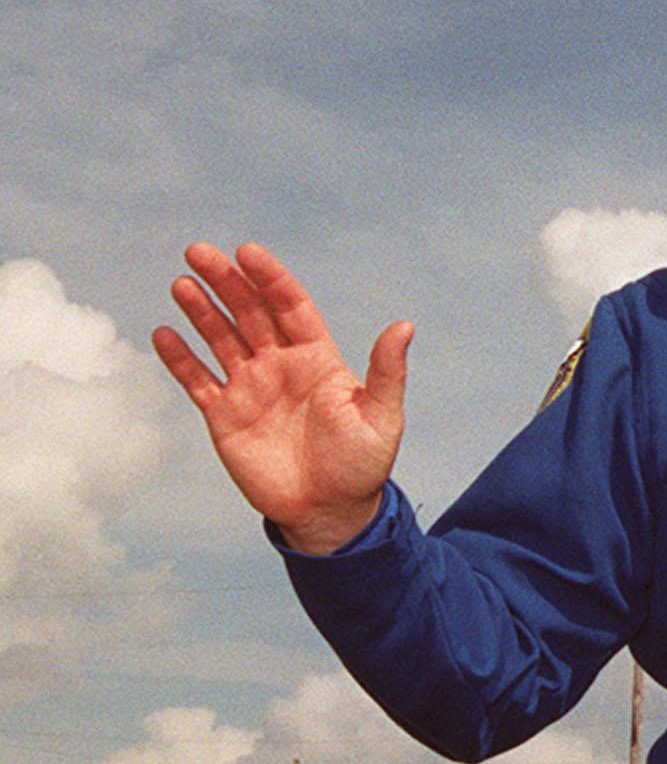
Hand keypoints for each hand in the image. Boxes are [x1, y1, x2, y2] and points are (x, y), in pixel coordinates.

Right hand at [151, 242, 411, 554]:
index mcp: (317, 359)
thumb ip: (386, 372)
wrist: (329, 512)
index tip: (248, 252)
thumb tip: (405, 326)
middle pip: (249, 313)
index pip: (290, 307)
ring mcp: (250, 388)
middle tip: (199, 252)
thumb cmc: (361, 464)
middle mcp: (281, 365)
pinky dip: (180, 359)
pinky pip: (198, 380)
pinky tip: (164, 333)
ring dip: (201, 311)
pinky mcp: (225, 415)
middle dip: (226, 282)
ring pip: (220, 339)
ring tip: (181, 284)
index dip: (270, 279)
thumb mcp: (381, 416)